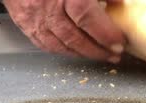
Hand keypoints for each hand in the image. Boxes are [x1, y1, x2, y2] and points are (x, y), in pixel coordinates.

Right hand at [3, 0, 125, 62]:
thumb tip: (119, 2)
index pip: (87, 17)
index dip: (104, 33)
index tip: (119, 42)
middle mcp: (48, 10)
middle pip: (75, 37)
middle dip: (97, 49)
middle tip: (114, 54)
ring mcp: (35, 20)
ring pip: (60, 45)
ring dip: (82, 53)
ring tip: (98, 55)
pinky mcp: (25, 25)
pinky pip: (45, 44)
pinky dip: (61, 50)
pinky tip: (74, 51)